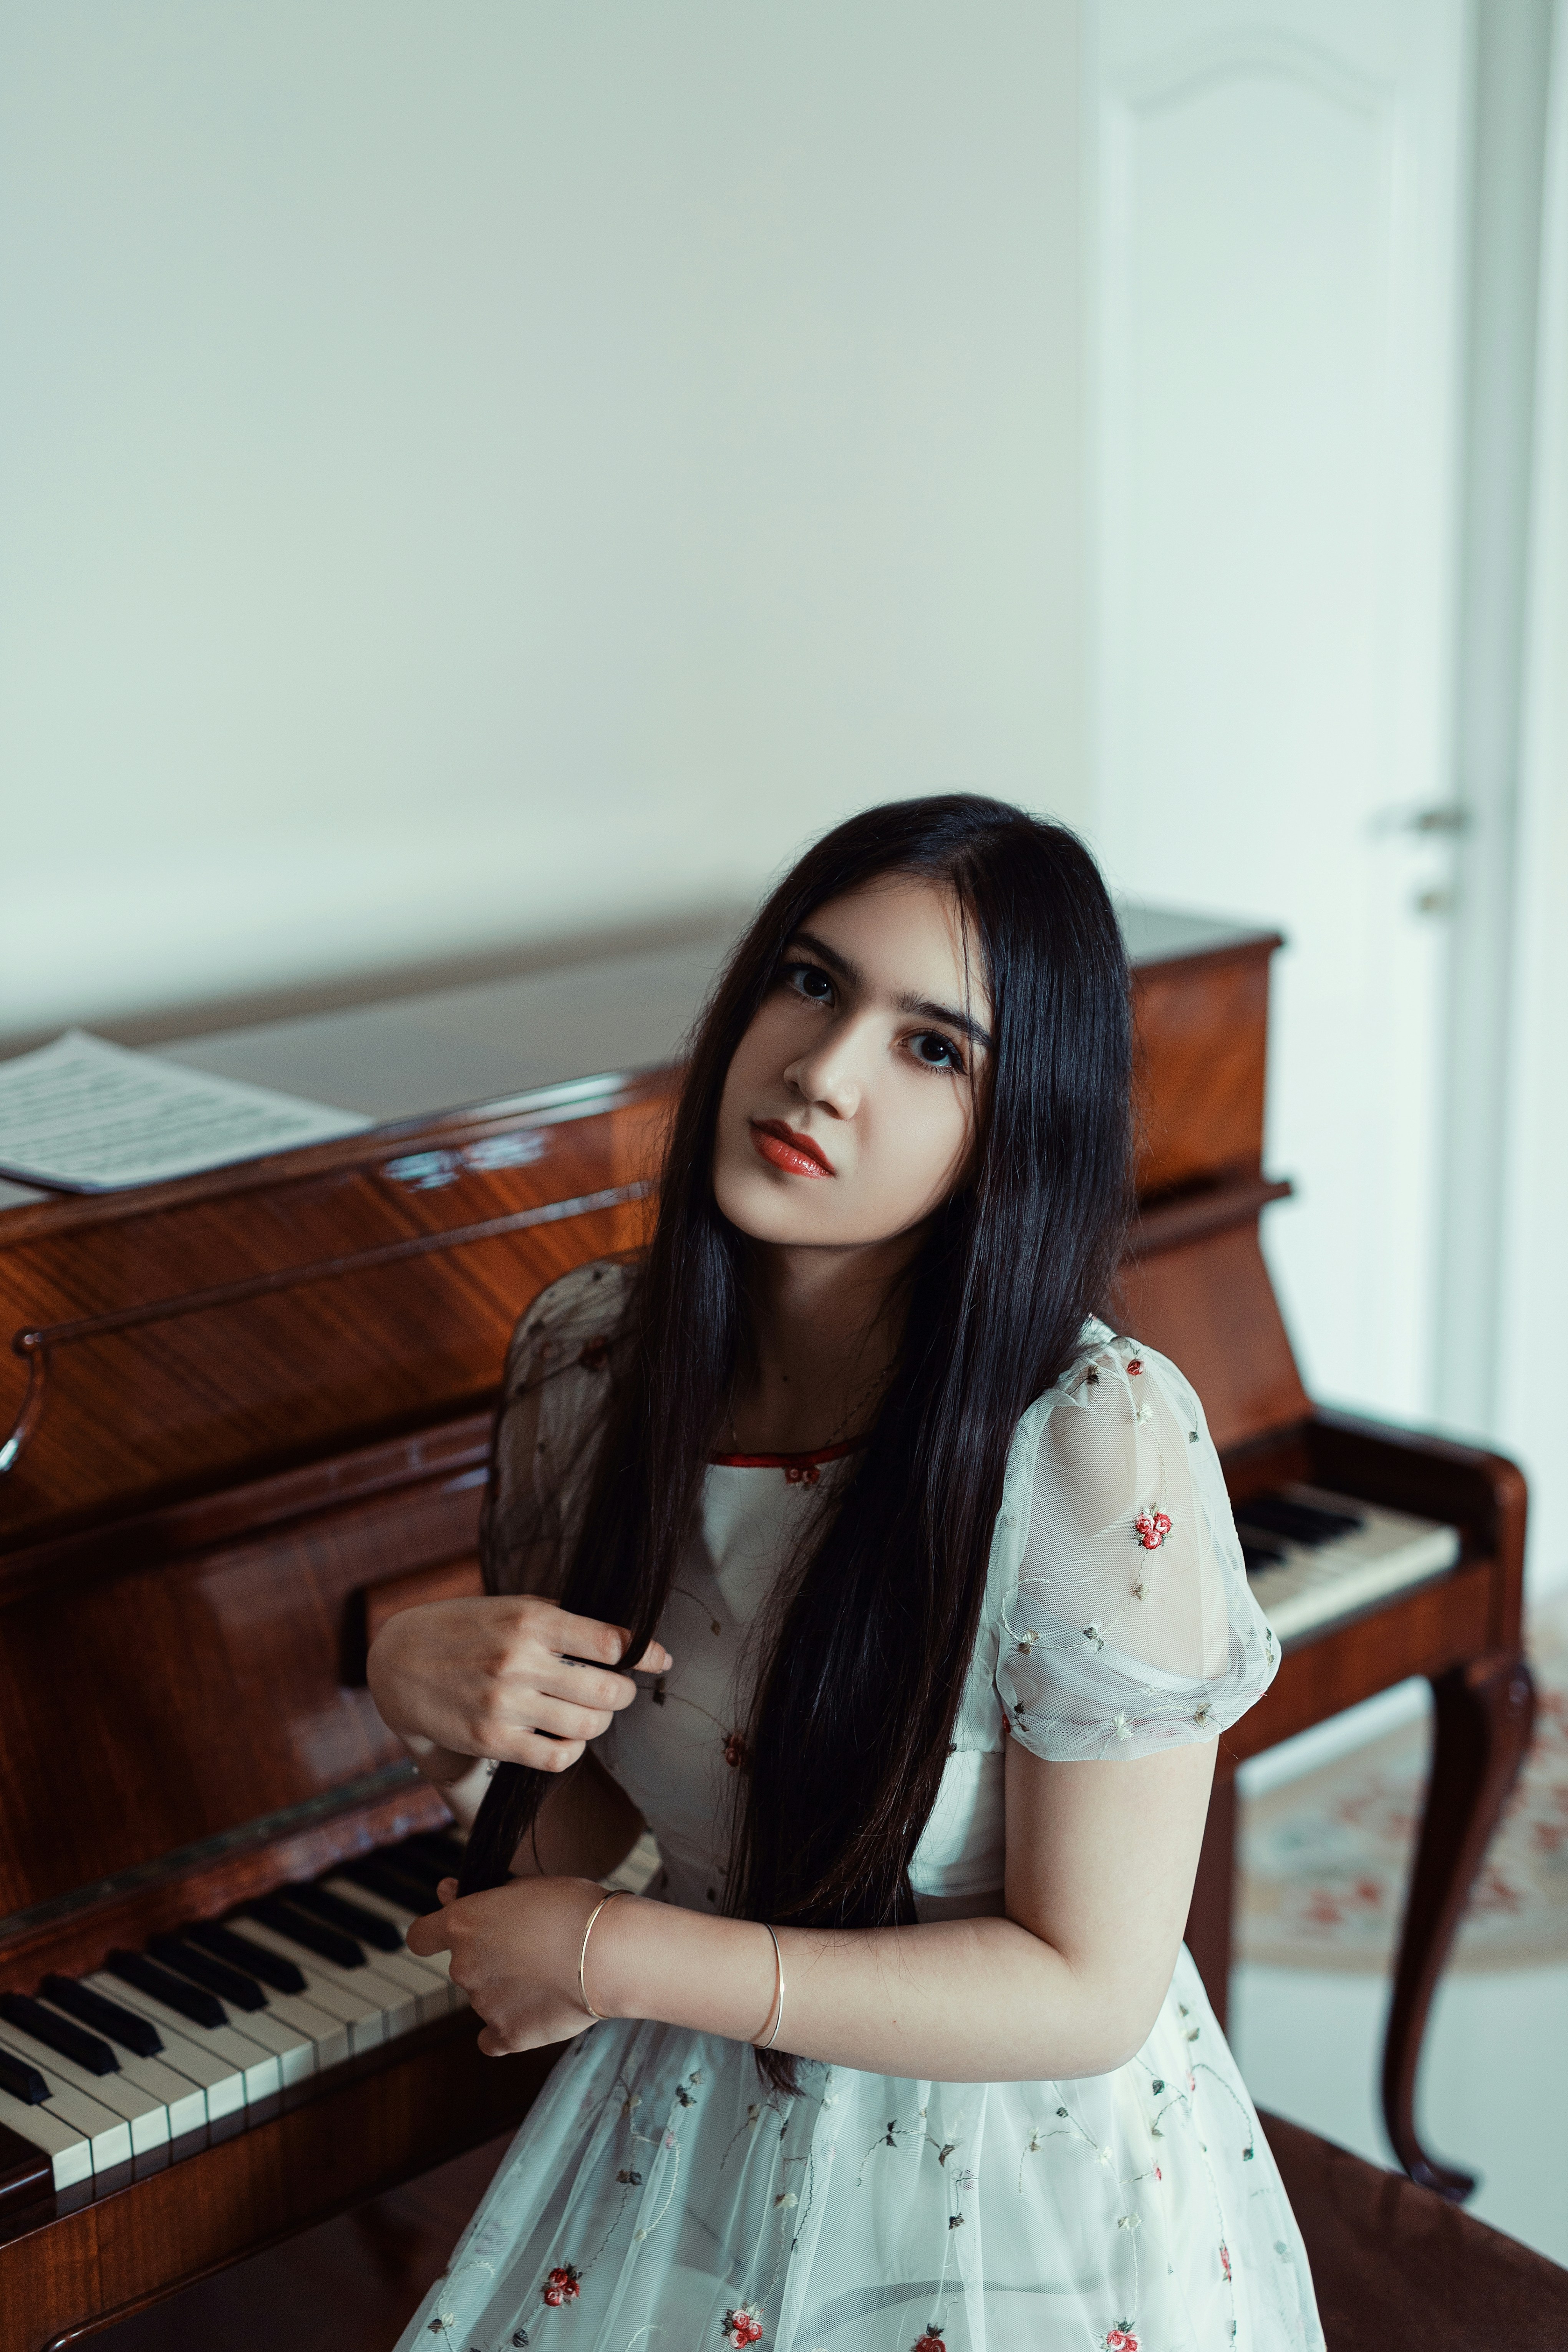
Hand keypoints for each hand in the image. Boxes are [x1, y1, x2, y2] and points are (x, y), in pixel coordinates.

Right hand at [367, 1595, 670, 1776]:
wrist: (398, 1662)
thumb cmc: (464, 1629)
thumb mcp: (511, 1607)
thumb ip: (561, 1619)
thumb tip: (620, 1635)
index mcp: (531, 1621)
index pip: (611, 1641)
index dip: (644, 1653)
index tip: (658, 1659)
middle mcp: (520, 1662)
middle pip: (607, 1691)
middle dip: (625, 1693)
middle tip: (619, 1690)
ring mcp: (505, 1705)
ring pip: (588, 1727)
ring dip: (600, 1722)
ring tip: (590, 1712)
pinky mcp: (492, 1740)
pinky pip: (556, 1757)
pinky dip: (572, 1751)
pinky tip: (566, 1737)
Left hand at [408, 1874, 618, 2054]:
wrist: (607, 1952)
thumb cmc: (571, 1909)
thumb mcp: (524, 1885)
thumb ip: (481, 1895)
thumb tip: (446, 1891)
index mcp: (463, 1925)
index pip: (421, 1936)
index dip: (433, 1935)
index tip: (451, 1934)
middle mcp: (463, 1966)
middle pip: (464, 1965)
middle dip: (490, 1958)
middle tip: (531, 1948)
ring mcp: (482, 2004)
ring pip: (485, 1997)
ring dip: (506, 1988)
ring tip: (549, 1974)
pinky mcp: (507, 2035)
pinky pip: (493, 2038)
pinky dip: (507, 2028)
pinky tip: (533, 2012)